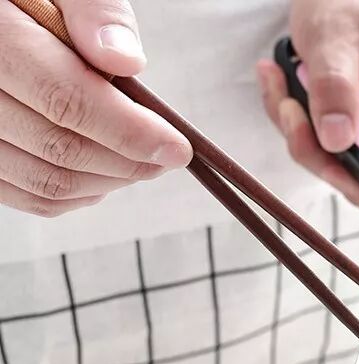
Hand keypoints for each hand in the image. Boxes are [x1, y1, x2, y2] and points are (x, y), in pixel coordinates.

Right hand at [0, 0, 191, 217]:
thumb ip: (91, 11)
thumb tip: (126, 62)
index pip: (64, 100)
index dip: (129, 131)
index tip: (177, 147)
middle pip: (58, 148)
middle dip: (128, 161)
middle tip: (167, 155)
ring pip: (44, 182)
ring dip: (107, 181)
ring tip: (141, 160)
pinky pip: (26, 195)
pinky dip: (76, 194)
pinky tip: (104, 171)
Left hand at [256, 0, 358, 206]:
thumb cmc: (346, 0)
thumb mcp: (334, 39)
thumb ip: (336, 89)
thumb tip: (337, 141)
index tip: (325, 149)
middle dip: (316, 147)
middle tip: (289, 109)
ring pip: (338, 157)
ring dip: (299, 129)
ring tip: (280, 82)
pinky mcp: (358, 117)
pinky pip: (326, 138)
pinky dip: (297, 118)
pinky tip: (285, 82)